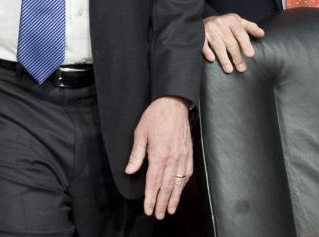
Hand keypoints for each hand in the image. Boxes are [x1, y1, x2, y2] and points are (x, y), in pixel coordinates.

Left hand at [124, 96, 191, 219]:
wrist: (174, 103)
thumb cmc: (155, 116)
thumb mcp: (140, 133)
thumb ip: (136, 154)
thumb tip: (130, 170)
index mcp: (159, 154)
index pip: (153, 182)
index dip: (151, 198)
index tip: (148, 209)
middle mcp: (172, 158)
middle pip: (167, 186)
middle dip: (162, 203)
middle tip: (159, 215)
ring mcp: (183, 156)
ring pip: (179, 182)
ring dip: (174, 198)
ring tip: (171, 209)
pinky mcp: (189, 152)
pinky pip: (188, 173)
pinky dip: (184, 184)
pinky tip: (180, 190)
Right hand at [201, 13, 264, 72]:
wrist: (203, 20)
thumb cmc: (225, 24)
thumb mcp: (238, 23)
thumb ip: (250, 28)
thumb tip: (262, 34)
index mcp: (232, 20)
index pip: (240, 33)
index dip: (246, 44)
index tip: (251, 55)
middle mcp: (220, 23)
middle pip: (230, 42)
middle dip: (237, 56)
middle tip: (242, 68)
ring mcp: (209, 29)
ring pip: (218, 45)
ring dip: (224, 58)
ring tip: (229, 70)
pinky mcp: (200, 34)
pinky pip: (203, 44)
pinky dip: (207, 52)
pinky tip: (212, 60)